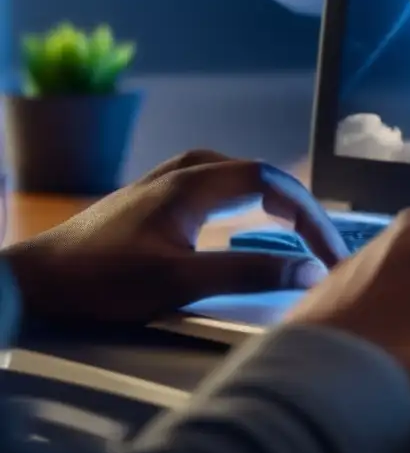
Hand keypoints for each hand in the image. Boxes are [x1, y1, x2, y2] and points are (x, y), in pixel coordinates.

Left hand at [3, 150, 348, 324]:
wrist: (37, 277)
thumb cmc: (100, 279)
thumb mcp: (178, 281)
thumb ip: (246, 274)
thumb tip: (306, 272)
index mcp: (194, 183)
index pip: (273, 183)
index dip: (310, 215)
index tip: (327, 251)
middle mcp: (186, 171)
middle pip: (263, 174)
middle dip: (301, 209)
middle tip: (323, 245)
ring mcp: (172, 178)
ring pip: (244, 175)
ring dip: (277, 201)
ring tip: (300, 230)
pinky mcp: (161, 193)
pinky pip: (224, 183)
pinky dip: (253, 201)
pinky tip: (252, 219)